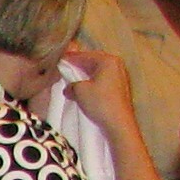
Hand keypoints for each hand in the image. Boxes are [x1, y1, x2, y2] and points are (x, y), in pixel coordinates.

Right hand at [56, 45, 155, 179]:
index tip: (58, 60)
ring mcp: (120, 76)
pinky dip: (93, 81)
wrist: (119, 124)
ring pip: (98, 71)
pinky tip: (84, 87)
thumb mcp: (80, 91)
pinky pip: (103, 79)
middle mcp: (116, 65)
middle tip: (64, 68)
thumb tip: (68, 88)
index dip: (69, 59)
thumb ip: (71, 85)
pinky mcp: (120, 88)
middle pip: (92, 61)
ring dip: (85, 74)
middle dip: (78, 66)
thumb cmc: (100, 103)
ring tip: (72, 79)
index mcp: (107, 60)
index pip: (84, 56)